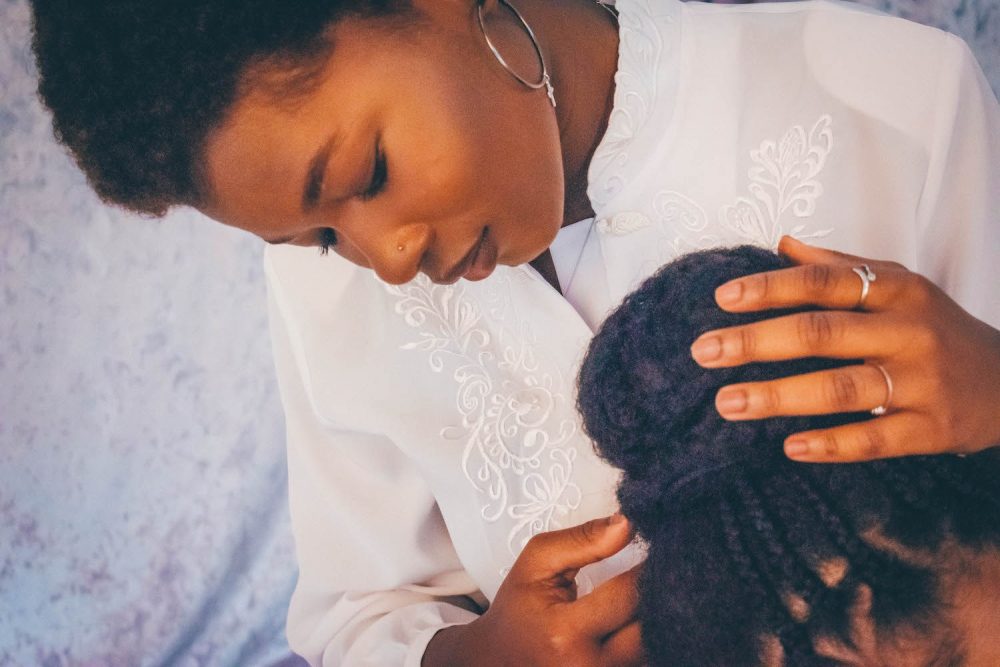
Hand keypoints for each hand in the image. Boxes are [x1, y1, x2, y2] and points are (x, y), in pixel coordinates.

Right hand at [422, 514, 643, 666]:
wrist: (500, 661)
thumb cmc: (519, 610)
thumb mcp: (536, 563)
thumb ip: (581, 541)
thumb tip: (628, 524)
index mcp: (566, 634)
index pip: (630, 593)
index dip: (649, 565)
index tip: (661, 546)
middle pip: (651, 625)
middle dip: (660, 592)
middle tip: (665, 567)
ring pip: (656, 644)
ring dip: (658, 615)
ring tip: (655, 590)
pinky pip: (646, 658)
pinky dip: (648, 636)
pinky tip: (640, 616)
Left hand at [689, 236, 999, 462]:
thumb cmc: (934, 328)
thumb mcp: (898, 286)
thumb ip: (839, 267)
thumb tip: (780, 243)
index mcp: (896, 290)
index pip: (823, 283)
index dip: (770, 288)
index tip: (721, 298)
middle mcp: (908, 331)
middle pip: (822, 333)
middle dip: (756, 342)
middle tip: (703, 352)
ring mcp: (922, 382)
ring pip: (841, 389)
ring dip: (778, 397)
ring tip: (727, 403)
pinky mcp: (933, 430)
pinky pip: (875, 440)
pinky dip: (831, 445)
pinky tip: (789, 447)